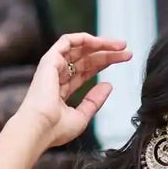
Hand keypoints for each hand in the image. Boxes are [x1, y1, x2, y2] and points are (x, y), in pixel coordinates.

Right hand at [18, 32, 130, 148]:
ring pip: (79, 48)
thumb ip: (94, 101)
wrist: (40, 128)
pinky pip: (68, 41)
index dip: (104, 64)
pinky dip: (85, 39)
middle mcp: (57, 75)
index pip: (86, 71)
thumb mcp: (82, 117)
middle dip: (107, 53)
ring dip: (100, 44)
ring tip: (121, 45)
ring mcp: (53, 66)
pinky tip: (101, 42)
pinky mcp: (50, 59)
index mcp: (62, 90)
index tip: (123, 61)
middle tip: (127, 51)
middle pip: (86, 58)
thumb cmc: (56, 129)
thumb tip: (108, 85)